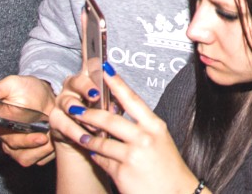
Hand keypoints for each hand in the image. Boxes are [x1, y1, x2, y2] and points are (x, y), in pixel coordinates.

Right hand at [0, 74, 56, 166]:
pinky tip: (55, 138)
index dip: (25, 142)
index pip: (9, 141)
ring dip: (44, 150)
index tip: (41, 136)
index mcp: (1, 127)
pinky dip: (49, 151)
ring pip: (29, 160)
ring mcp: (21, 149)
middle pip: (20, 155)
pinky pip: (41, 160)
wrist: (44, 94)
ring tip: (53, 134)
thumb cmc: (26, 89)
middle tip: (50, 135)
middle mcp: (9, 141)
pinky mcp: (34, 152)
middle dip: (38, 147)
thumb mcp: (12, 84)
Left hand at [50, 68, 198, 193]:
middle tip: (75, 108)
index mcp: (155, 126)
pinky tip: (92, 152)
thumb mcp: (160, 141)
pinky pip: (102, 160)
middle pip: (110, 119)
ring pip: (101, 141)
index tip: (105, 69)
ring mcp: (133, 155)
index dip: (117, 83)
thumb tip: (118, 117)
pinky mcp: (122, 172)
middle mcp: (144, 137)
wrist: (176, 193)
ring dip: (87, 137)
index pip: (132, 99)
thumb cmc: (168, 168)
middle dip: (89, 113)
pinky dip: (95, 155)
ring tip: (78, 134)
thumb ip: (141, 129)